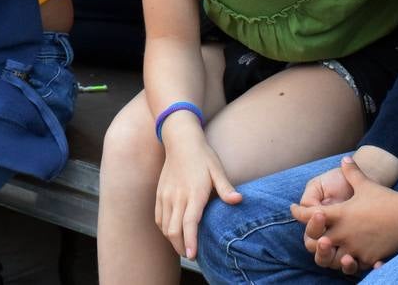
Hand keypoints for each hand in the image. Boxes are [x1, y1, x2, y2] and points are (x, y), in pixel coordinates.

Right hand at [155, 125, 241, 259]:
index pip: (188, 223)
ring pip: (164, 226)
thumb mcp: (217, 170)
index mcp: (193, 192)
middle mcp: (177, 196)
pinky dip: (164, 229)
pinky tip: (173, 232)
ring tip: (184, 247)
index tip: (193, 255)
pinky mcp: (159, 193)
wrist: (181, 141)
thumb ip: (226, 188)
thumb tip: (239, 200)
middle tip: (192, 255)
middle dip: (181, 247)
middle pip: (173, 230)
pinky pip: (158, 218)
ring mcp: (166, 195)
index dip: (190, 241)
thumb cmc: (203, 156)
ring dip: (172, 240)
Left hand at [291, 157, 397, 271]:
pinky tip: (353, 257)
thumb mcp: (365, 184)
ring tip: (334, 249)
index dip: (298, 213)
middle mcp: (344, 233)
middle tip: (314, 234)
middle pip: (318, 241)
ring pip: (334, 257)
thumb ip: (352, 172)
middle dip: (313, 238)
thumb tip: (345, 159)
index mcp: (340, 214)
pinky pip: (355, 264)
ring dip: (332, 253)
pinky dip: (352, 261)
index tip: (293, 210)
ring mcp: (355, 247)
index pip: (310, 215)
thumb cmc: (385, 198)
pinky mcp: (368, 257)